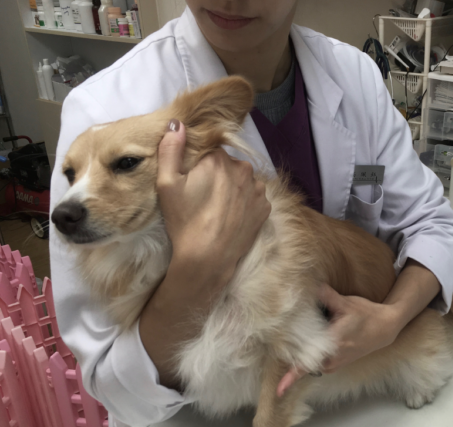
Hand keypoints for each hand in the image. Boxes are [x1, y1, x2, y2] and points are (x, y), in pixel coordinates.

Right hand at [157, 119, 270, 292]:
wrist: (208, 257)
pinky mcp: (266, 207)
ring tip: (218, 209)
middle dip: (217, 176)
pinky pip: (254, 197)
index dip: (199, 165)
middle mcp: (243, 169)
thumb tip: (177, 123)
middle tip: (203, 198)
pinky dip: (245, 203)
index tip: (192, 182)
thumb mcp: (166, 184)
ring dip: (233, 188)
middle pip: (228, 165)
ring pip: (243, 181)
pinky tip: (231, 216)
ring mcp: (258, 189)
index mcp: (219, 158)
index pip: (210, 151)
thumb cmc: (184, 221)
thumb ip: (170, 149)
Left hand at [276, 284, 403, 396]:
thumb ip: (326, 296)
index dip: (292, 377)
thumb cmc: (367, 315)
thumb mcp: (346, 303)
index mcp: (334, 344)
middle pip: (303, 359)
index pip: (308, 363)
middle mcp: (332, 358)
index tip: (280, 389)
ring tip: (313, 332)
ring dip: (304, 350)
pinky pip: (316, 361)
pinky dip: (311, 351)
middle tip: (289, 334)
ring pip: (309, 361)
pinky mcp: (334, 365)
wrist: (384, 328)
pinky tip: (317, 337)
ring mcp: (333, 364)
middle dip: (292, 349)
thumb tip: (310, 286)